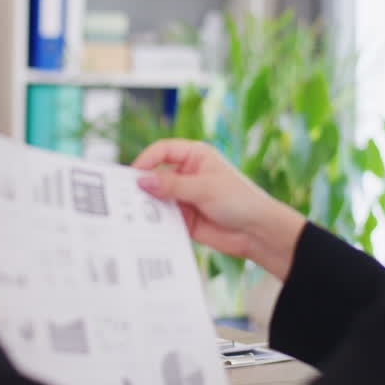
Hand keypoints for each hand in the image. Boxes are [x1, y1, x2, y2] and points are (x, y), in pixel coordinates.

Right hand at [133, 139, 305, 279]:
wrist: (258, 232)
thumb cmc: (240, 201)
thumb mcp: (205, 188)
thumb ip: (172, 185)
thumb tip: (142, 180)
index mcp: (195, 156)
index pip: (163, 151)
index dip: (146, 160)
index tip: (133, 174)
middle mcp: (187, 174)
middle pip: (155, 174)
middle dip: (143, 185)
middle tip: (126, 195)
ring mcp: (184, 196)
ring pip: (156, 197)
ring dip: (147, 205)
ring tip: (134, 214)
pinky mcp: (183, 218)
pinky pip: (162, 217)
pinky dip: (154, 221)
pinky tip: (147, 227)